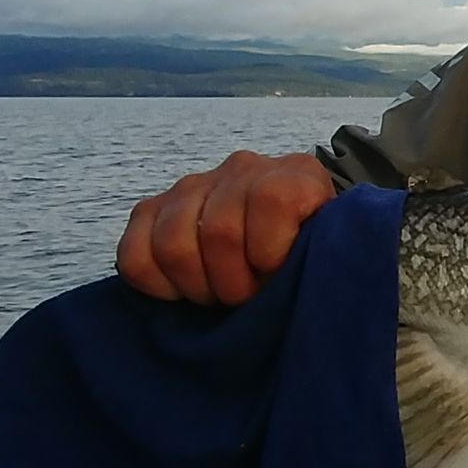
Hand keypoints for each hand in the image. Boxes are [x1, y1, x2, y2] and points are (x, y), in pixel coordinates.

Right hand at [115, 150, 334, 304]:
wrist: (286, 248)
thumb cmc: (313, 259)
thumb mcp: (333, 254)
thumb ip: (324, 256)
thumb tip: (300, 278)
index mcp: (296, 175)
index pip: (272, 200)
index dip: (271, 255)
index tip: (279, 277)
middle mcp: (243, 169)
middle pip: (219, 232)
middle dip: (233, 284)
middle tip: (247, 298)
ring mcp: (194, 185)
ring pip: (173, 243)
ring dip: (196, 287)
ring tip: (218, 296)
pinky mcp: (153, 208)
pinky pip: (134, 252)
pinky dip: (156, 284)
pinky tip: (182, 292)